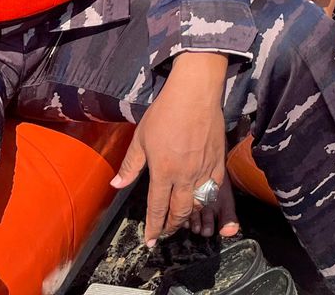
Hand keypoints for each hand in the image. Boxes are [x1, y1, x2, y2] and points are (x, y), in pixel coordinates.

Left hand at [111, 53, 235, 245]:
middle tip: (164, 233)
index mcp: (163, 172)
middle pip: (179, 212)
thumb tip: (116, 185)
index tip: (150, 241)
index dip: (153, 228)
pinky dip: (206, 202)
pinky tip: (200, 202)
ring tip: (180, 221)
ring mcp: (204, 171)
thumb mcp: (141, 138)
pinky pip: (213, 191)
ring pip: (198, 206)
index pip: (157, 208)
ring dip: (188, 218)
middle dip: (170, 227)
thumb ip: (130, 165)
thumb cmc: (165, 113)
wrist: (195, 94)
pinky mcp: (218, 164)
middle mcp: (185, 177)